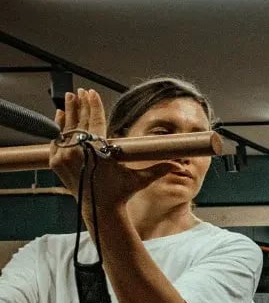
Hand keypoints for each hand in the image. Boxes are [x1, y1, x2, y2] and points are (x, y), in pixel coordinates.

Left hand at [49, 88, 173, 227]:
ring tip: (69, 97)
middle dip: (80, 105)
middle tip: (80, 91)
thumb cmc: (121, 193)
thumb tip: (178, 165)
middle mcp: (78, 153)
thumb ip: (158, 169)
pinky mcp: (56, 162)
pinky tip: (61, 115)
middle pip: (78, 122)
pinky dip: (60, 127)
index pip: (95, 123)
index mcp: (97, 153)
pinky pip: (57, 140)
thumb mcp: (140, 179)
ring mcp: (65, 157)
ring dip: (69, 112)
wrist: (99, 210)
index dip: (94, 107)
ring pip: (66, 129)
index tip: (92, 93)